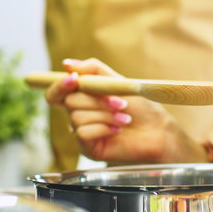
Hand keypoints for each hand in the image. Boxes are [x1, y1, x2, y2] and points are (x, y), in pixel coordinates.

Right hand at [43, 58, 205, 163]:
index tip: (74, 79)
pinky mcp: (88, 148)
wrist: (157, 130)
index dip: (60, 85)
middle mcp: (77, 115)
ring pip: (77, 118)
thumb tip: (67, 64)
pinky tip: (117, 130)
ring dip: (105, 115)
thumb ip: (93, 70)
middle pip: (69, 102)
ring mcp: (81, 132)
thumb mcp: (117, 81)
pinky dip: (103, 128)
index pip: (56, 92)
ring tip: (124, 118)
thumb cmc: (140, 107)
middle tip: (121, 103)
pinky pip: (82, 133)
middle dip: (97, 100)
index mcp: (81, 98)